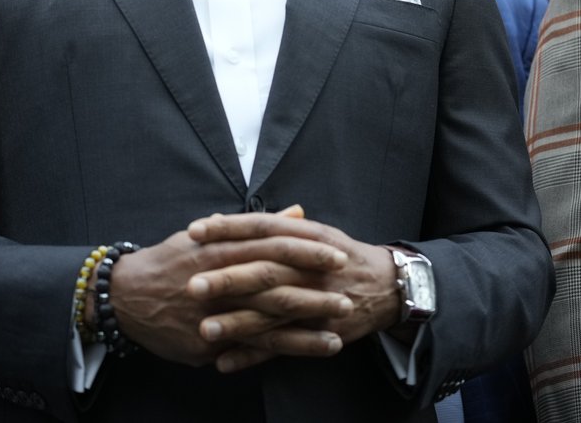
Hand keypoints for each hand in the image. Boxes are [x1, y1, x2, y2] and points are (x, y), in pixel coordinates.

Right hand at [101, 222, 350, 367]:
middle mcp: (218, 280)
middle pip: (274, 284)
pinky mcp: (208, 342)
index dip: (306, 250)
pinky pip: (251, 347)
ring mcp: (213, 314)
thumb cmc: (170, 260)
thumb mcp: (208, 234)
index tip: (337, 253)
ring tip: (341, 326)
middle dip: (314, 290)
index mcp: (220, 248)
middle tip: (347, 293)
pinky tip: (312, 350)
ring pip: (267, 319)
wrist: (125, 296)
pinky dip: (284, 348)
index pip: (270, 246)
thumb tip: (298, 211)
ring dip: (307, 325)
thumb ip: (257, 225)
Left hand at [185, 212, 400, 371]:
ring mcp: (317, 301)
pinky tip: (225, 362)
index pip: (262, 227)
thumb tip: (225, 219)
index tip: (194, 231)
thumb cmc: (339, 255)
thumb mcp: (313, 231)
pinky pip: (283, 346)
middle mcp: (310, 267)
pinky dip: (254, 355)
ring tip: (204, 330)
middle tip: (191, 285)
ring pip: (273, 313)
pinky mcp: (321, 332)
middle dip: (228, 279)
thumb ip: (270, 226)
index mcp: (306, 236)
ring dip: (237, 323)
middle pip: (265, 270)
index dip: (229, 228)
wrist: (388, 286)